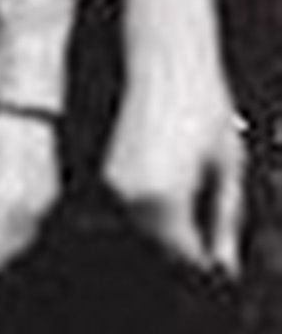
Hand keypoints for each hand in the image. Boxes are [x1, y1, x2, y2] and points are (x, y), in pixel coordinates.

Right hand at [103, 0, 250, 281]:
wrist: (166, 60)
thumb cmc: (200, 103)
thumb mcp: (228, 167)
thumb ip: (224, 221)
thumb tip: (223, 264)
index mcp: (161, 203)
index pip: (185, 260)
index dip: (209, 271)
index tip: (224, 273)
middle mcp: (127, 200)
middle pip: (160, 251)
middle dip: (189, 254)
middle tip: (216, 248)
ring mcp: (111, 187)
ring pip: (144, 233)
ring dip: (170, 234)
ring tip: (200, 214)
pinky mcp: (106, 173)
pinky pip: (132, 210)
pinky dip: (155, 214)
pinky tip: (178, 194)